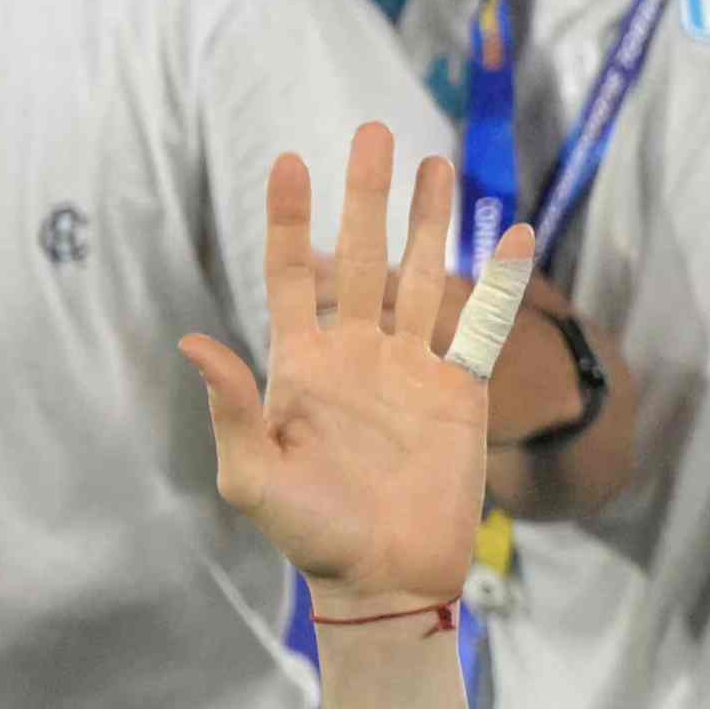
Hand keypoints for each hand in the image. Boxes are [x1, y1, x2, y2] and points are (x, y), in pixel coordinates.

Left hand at [181, 123, 525, 616]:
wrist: (382, 579)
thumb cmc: (309, 534)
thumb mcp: (253, 476)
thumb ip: (232, 409)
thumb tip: (194, 342)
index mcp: (299, 365)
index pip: (290, 275)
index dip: (289, 220)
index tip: (287, 160)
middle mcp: (354, 353)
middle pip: (363, 256)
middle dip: (367, 195)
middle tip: (371, 129)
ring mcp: (408, 367)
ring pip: (421, 276)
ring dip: (430, 220)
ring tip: (435, 160)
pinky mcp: (458, 391)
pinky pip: (481, 326)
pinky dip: (500, 283)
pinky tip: (515, 234)